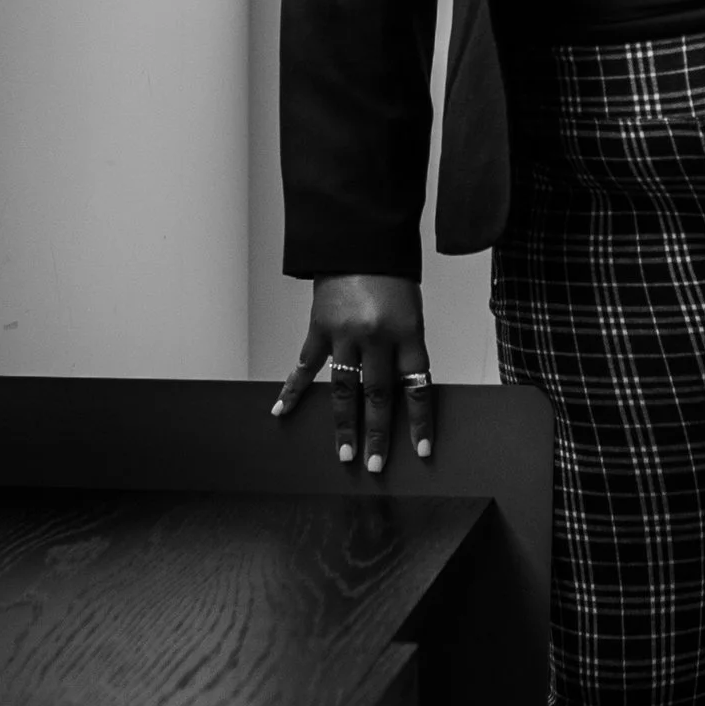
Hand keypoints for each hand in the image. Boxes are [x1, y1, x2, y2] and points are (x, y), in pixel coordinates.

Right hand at [270, 273, 435, 475]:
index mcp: (407, 332)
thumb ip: (405, 350)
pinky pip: (305, 365)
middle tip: (376, 466)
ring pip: (344, 389)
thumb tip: (401, 393)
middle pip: (378, 395)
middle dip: (378, 434)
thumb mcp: (411, 313)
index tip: (422, 451)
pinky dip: (293, 389)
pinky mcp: (319, 327)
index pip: (418, 386)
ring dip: (344, 425)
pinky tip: (282, 411)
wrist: (360, 239)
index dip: (421, 421)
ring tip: (344, 453)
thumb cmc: (391, 277)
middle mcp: (376, 336)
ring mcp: (344, 333)